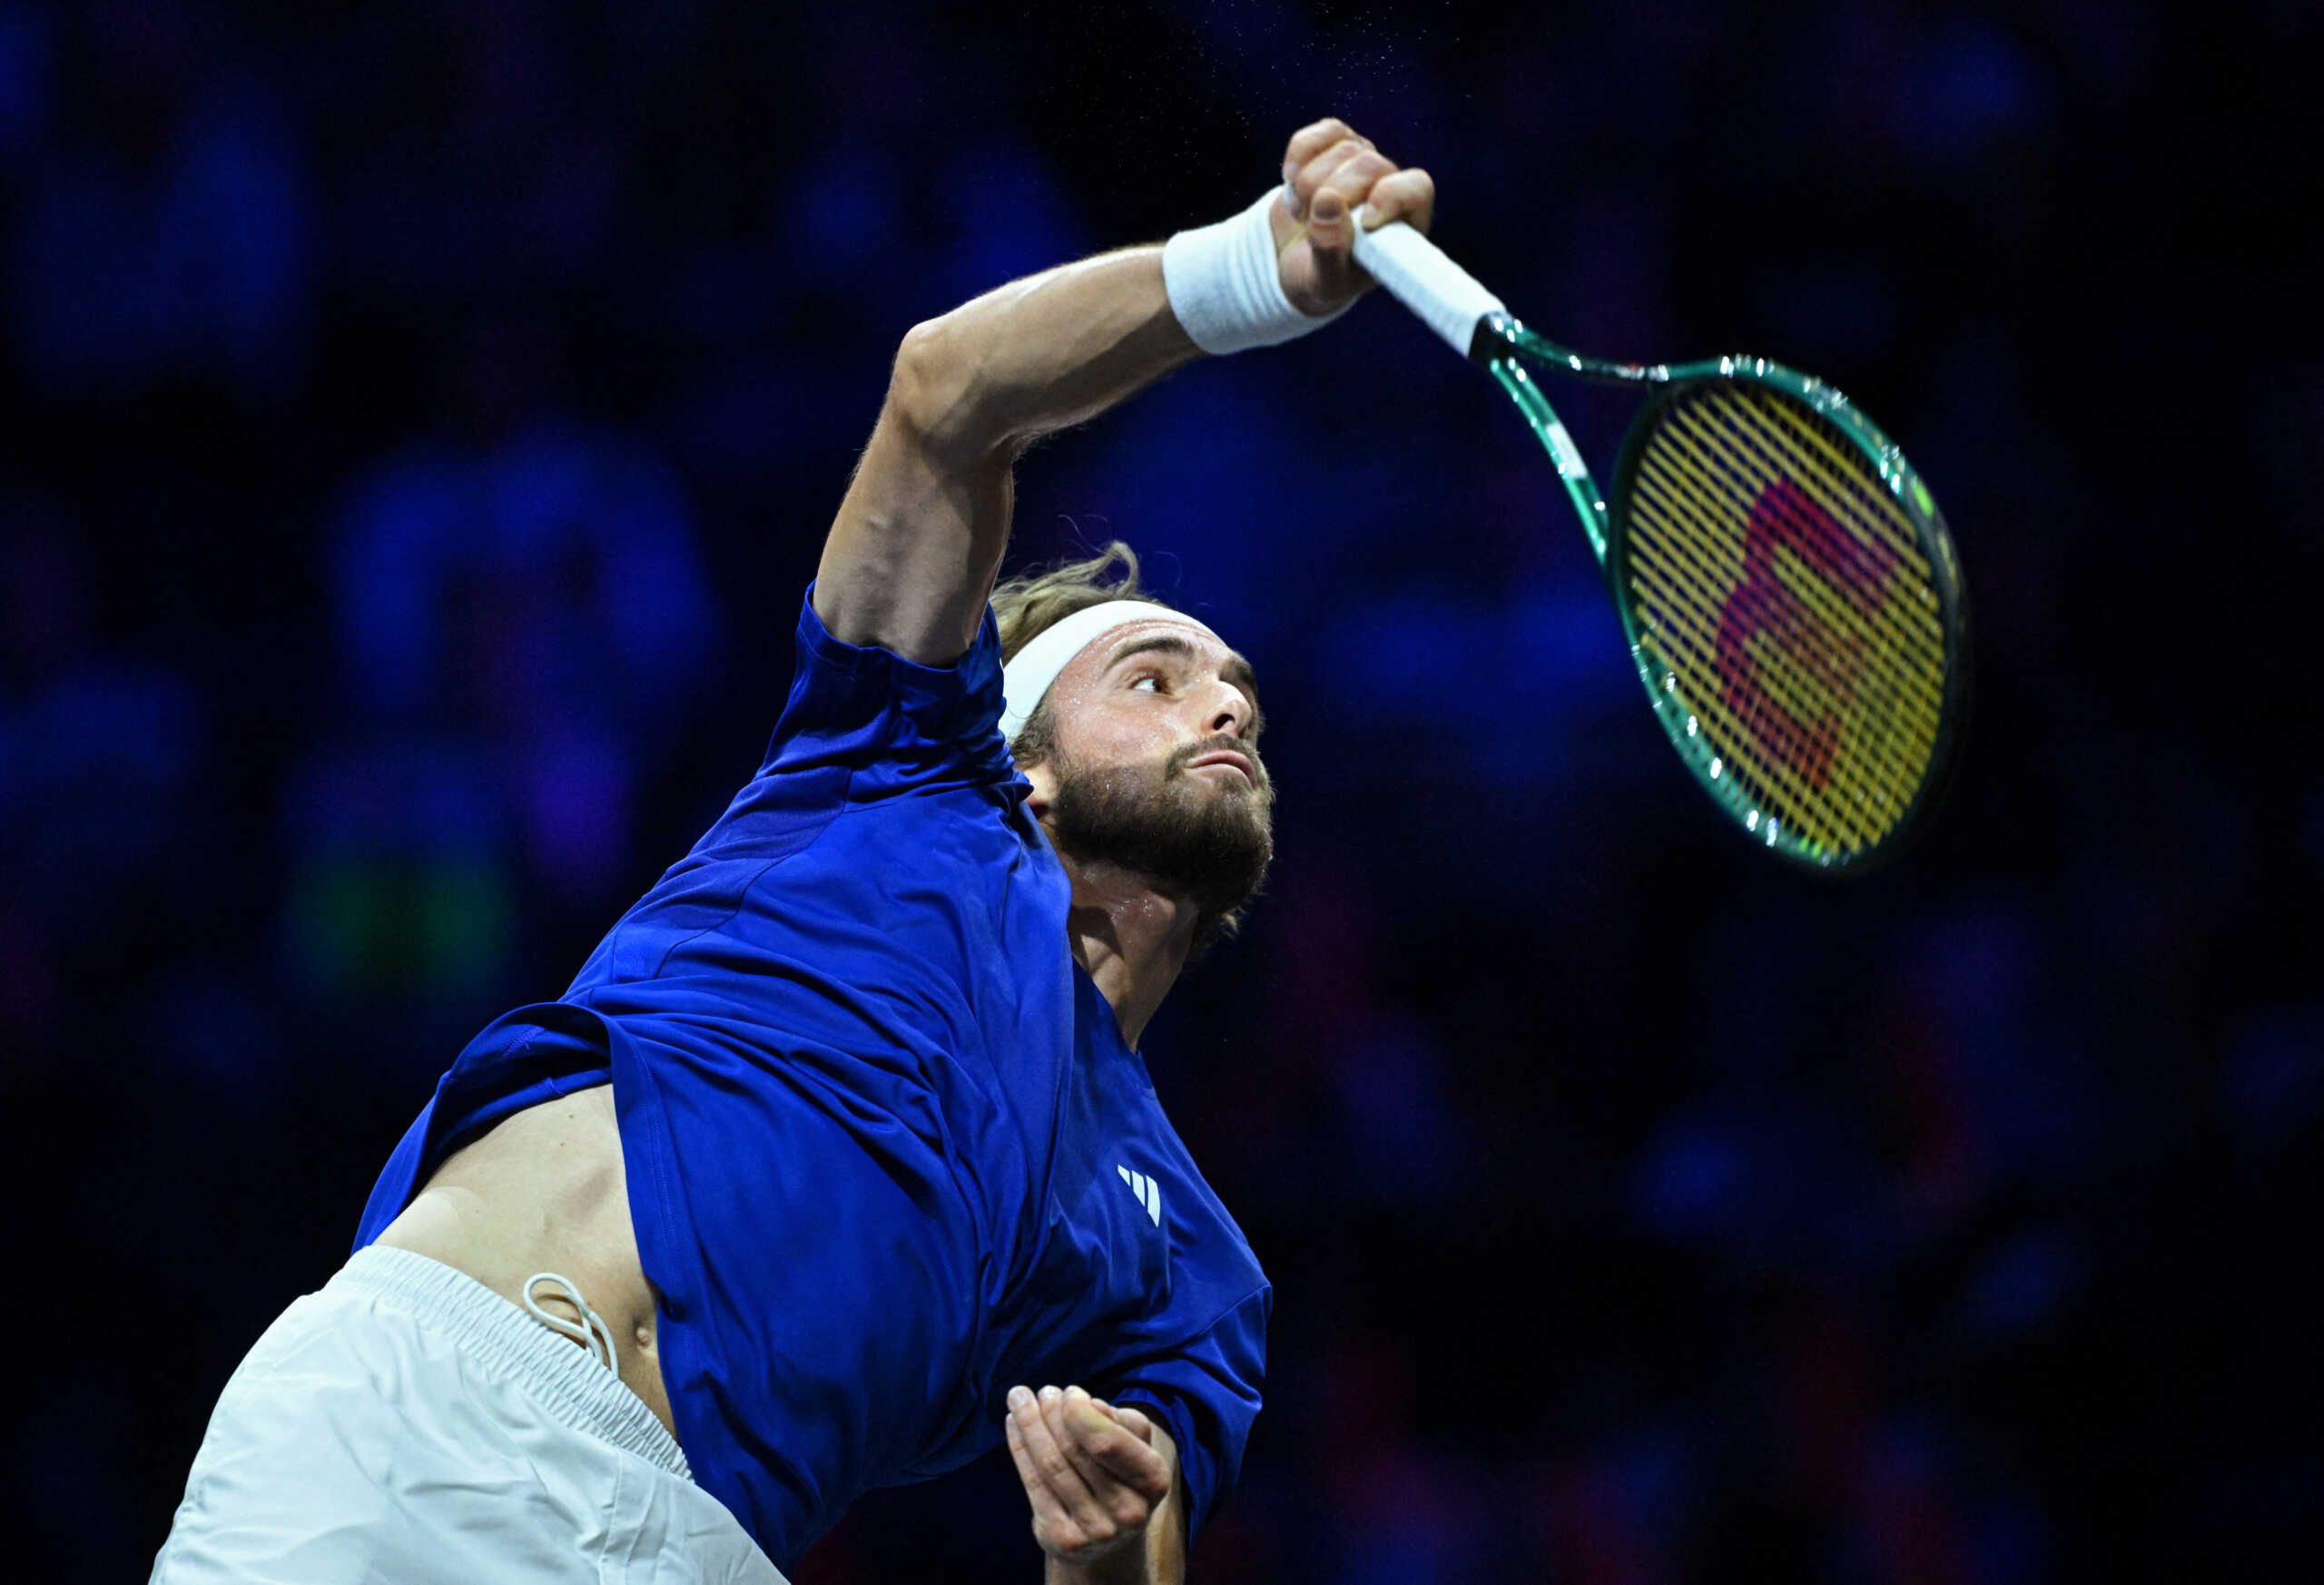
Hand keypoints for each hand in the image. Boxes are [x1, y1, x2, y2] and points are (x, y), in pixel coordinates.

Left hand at [1004, 1384, 1171, 1566]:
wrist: (1110, 1541)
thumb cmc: (1121, 1475)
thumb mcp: (1135, 1445)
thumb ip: (1119, 1421)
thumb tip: (1090, 1404)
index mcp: (1153, 1480)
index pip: (1108, 1441)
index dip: (1081, 1413)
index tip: (1068, 1392)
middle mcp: (1128, 1510)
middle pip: (1074, 1450)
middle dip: (1051, 1413)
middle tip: (1040, 1391)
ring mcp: (1095, 1530)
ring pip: (1051, 1465)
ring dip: (1030, 1424)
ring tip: (1018, 1398)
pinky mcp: (1064, 1539)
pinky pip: (1035, 1485)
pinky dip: (1020, 1448)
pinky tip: (1013, 1425)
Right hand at [1271, 117, 1435, 316]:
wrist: (1290, 259)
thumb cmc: (1319, 277)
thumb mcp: (1324, 281)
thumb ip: (1329, 250)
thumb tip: (1327, 200)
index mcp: (1401, 225)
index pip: (1417, 189)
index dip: (1391, 197)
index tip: (1365, 223)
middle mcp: (1388, 187)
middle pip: (1369, 165)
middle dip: (1330, 193)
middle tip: (1310, 225)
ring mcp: (1363, 162)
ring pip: (1344, 148)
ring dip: (1308, 184)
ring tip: (1303, 213)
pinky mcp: (1337, 144)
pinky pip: (1323, 132)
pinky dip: (1299, 155)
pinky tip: (1291, 181)